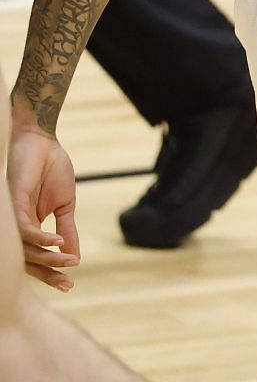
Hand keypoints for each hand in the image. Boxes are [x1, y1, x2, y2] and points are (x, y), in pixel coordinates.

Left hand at [9, 123, 79, 290]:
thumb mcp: (66, 205)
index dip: (52, 272)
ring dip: (49, 258)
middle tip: (68, 284)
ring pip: (26, 249)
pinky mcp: (13, 205)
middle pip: (27, 260)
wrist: (44, 142)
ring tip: (69, 261)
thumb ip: (68, 229)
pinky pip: (25, 230)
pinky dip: (42, 238)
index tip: (70, 284)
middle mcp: (16, 227)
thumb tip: (75, 255)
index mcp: (29, 228)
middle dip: (48, 274)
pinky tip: (59, 241)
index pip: (37, 257)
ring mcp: (13, 218)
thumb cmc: (52, 169)